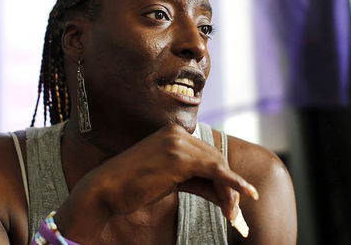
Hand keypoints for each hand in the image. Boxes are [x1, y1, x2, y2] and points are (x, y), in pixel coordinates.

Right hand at [55, 124, 258, 242]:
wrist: (104, 189)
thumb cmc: (132, 187)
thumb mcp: (167, 179)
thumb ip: (194, 179)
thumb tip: (223, 192)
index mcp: (172, 133)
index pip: (207, 155)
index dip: (222, 179)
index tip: (231, 201)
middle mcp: (177, 133)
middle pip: (216, 160)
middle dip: (229, 187)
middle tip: (235, 213)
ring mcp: (178, 144)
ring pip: (218, 167)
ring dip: (231, 192)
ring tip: (234, 216)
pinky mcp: (179, 159)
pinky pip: (216, 172)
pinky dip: (233, 185)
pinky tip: (246, 195)